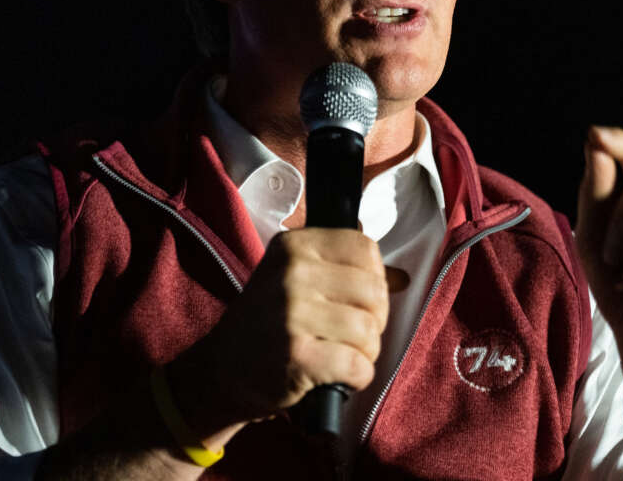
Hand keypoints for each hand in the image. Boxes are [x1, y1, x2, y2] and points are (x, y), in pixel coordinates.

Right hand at [169, 228, 389, 437]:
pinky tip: (339, 376)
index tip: (358, 298)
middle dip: (374, 319)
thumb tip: (402, 277)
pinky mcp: (297, 356)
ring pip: (369, 330)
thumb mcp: (296, 282)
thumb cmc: (266, 323)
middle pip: (374, 290)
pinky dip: (357, 376)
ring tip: (342, 354)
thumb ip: (346, 272)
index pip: (365, 248)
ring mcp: (293, 314)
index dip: (374, 277)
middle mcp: (292, 274)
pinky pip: (358, 365)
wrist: (220, 371)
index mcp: (293, 246)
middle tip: (351, 333)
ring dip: (366, 351)